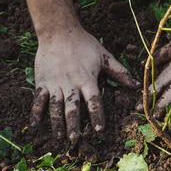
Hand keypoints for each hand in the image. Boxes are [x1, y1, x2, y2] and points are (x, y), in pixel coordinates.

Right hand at [29, 24, 137, 142]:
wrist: (59, 31)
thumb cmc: (84, 44)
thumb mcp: (104, 56)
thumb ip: (120, 72)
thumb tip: (136, 85)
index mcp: (87, 78)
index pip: (94, 100)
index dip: (97, 116)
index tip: (99, 131)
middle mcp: (71, 83)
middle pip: (72, 107)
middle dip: (73, 124)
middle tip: (75, 140)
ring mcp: (55, 83)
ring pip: (55, 106)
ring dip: (57, 123)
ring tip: (59, 138)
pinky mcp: (42, 82)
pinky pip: (38, 100)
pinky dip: (35, 113)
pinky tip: (34, 126)